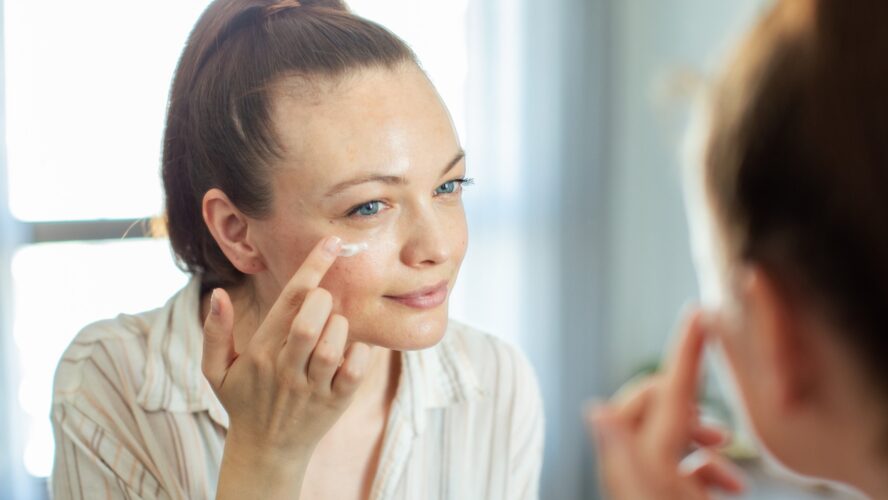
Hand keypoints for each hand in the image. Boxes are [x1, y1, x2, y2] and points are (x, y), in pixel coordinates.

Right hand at [202, 236, 370, 496]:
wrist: (266, 452)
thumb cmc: (244, 400)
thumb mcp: (217, 370)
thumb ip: (216, 332)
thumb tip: (217, 294)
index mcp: (260, 352)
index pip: (289, 301)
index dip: (313, 267)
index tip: (332, 243)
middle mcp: (286, 368)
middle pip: (309, 321)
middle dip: (323, 299)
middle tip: (324, 299)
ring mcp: (313, 387)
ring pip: (333, 345)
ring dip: (340, 327)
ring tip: (333, 327)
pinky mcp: (336, 402)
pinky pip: (356, 370)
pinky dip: (361, 352)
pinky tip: (351, 349)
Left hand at [586, 310, 744, 499]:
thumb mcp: (650, 490)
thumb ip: (627, 451)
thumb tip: (595, 410)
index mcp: (633, 457)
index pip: (660, 390)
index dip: (684, 352)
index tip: (699, 313)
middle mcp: (634, 464)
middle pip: (660, 405)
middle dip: (692, 403)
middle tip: (719, 423)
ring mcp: (649, 479)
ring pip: (674, 433)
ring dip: (704, 435)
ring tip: (728, 446)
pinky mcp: (665, 493)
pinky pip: (684, 465)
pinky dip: (710, 466)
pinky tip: (730, 484)